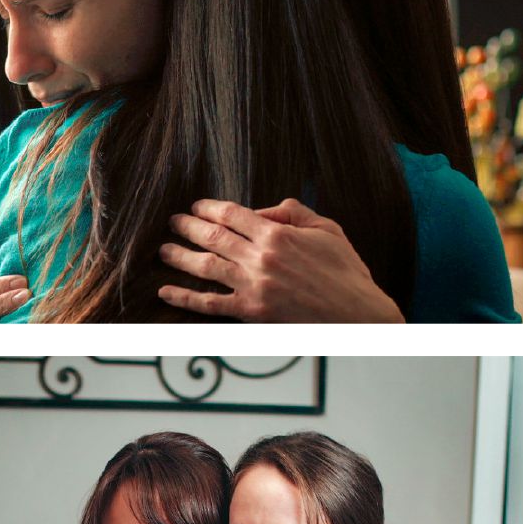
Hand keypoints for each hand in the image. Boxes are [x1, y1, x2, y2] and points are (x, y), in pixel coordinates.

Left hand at [157, 196, 403, 321]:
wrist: (358, 316)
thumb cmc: (346, 272)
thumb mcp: (327, 229)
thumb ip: (294, 213)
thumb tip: (265, 209)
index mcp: (277, 234)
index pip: (232, 214)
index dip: (209, 208)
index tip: (196, 206)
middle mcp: (260, 258)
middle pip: (212, 236)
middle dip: (188, 226)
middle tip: (173, 222)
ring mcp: (253, 287)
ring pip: (205, 266)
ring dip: (180, 256)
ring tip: (164, 249)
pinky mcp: (251, 313)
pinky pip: (210, 303)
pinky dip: (185, 297)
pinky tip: (166, 290)